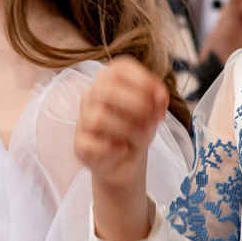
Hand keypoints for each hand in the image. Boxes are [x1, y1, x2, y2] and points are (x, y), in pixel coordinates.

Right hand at [76, 56, 168, 240]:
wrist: (126, 172)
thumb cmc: (138, 135)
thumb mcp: (152, 114)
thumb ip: (155, 100)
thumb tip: (161, 95)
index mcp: (108, 82)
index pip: (119, 69)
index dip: (142, 82)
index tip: (161, 99)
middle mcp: (91, 99)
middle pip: (107, 89)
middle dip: (136, 105)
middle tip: (153, 121)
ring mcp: (83, 124)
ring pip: (98, 116)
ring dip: (127, 127)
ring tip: (140, 139)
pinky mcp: (80, 149)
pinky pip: (91, 144)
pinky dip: (113, 148)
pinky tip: (124, 153)